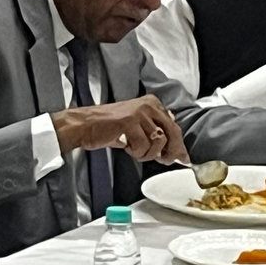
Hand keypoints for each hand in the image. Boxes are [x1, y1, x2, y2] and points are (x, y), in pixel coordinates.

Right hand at [51, 95, 186, 164]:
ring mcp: (140, 112)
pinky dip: (135, 152)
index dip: (178, 145)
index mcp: (153, 103)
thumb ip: (154, 129)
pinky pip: (143, 146)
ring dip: (147, 153)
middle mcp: (149, 105)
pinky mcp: (130, 122)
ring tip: (134, 150)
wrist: (84, 126)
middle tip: (163, 161)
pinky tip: (126, 146)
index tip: (181, 157)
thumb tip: (175, 145)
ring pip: (157, 142)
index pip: (174, 126)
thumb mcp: (136, 125)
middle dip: (170, 151)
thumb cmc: (108, 127)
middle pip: (172, 133)